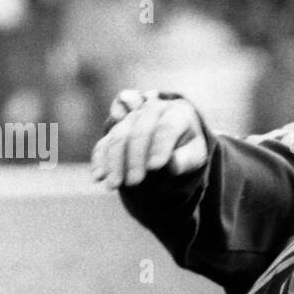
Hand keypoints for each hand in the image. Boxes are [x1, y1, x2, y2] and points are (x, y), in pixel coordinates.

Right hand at [92, 90, 208, 188]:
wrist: (175, 140)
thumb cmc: (188, 150)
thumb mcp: (195, 155)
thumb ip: (186, 160)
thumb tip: (170, 165)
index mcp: (178, 113)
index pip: (167, 127)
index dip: (160, 146)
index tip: (155, 167)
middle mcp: (153, 108)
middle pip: (139, 129)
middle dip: (134, 157)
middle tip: (134, 182)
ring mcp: (132, 116)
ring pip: (119, 135)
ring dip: (114, 161)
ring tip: (114, 185)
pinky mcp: (116, 129)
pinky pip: (105, 141)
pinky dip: (100, 159)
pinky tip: (98, 176)